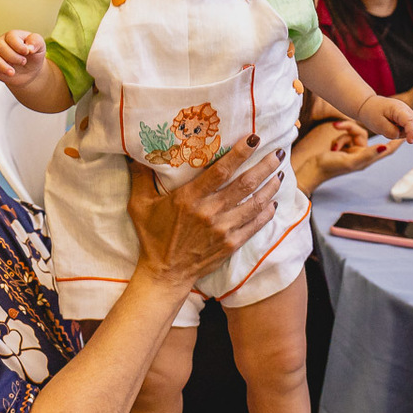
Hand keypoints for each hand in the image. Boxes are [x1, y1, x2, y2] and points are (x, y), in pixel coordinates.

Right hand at [0, 30, 46, 86]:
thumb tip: (29, 47)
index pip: (11, 37)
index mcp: (13, 36)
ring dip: (1, 66)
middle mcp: (1, 43)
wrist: (30, 72)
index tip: (27, 53)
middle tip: (23, 62)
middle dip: (12, 57)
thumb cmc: (34, 56)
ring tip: (12, 72)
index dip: (18, 46)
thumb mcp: (40, 47)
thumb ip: (36, 42)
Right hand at [127, 135, 282, 288]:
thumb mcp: (140, 205)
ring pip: (254, 204)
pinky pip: (255, 225)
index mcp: (189, 198)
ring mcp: (223, 230)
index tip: (254, 139)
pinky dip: (267, 213)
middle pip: (244, 185)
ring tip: (280, 173)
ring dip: (270, 187)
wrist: (165, 273)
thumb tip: (133, 152)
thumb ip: (140, 177)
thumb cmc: (152, 236)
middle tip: (278, 152)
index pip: (220, 171)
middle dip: (264, 167)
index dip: (240, 153)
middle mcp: (209, 212)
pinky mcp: (231, 244)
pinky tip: (274, 202)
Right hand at [292, 120, 401, 194]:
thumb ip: (367, 153)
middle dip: (351, 131)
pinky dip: (338, 139)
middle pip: (364, 136)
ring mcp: (352, 152)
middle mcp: (361, 155)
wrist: (312, 171)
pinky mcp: (343, 149)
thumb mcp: (350, 160)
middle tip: (337, 127)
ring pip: (353, 134)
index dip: (396, 141)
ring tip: (333, 146)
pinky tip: (331, 147)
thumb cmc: (330, 167)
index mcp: (366, 159)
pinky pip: (344, 137)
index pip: (386, 149)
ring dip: (342, 137)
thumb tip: (385, 145)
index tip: (405, 131)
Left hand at [358, 95, 412, 142]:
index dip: (411, 132)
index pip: (409, 120)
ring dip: (405, 132)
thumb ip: (390, 131)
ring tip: (390, 127)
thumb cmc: (372, 113)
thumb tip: (400, 135)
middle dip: (408, 133)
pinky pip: (412, 128)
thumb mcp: (378, 124)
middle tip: (390, 130)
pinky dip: (404, 131)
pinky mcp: (408, 118)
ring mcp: (408, 113)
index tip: (410, 142)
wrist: (369, 105)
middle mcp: (406, 109)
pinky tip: (394, 127)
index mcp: (398, 108)